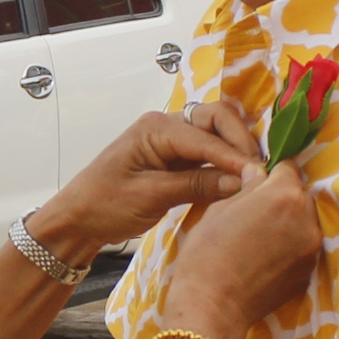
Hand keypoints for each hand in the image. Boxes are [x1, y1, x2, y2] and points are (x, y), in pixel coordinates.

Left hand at [33, 100, 259, 264]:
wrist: (77, 219)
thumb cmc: (104, 204)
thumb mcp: (150, 197)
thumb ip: (196, 185)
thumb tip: (241, 182)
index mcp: (156, 128)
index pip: (207, 135)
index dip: (236, 156)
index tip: (260, 176)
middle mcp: (165, 125)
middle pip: (217, 119)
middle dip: (241, 142)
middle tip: (261, 172)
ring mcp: (170, 140)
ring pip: (215, 133)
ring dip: (235, 151)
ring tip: (255, 177)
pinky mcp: (174, 157)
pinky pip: (206, 152)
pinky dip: (224, 163)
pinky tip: (238, 181)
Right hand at [160, 162, 320, 338]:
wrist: (213, 306)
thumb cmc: (207, 253)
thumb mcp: (220, 209)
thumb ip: (247, 186)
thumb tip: (257, 173)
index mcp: (284, 195)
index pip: (287, 168)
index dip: (271, 172)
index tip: (258, 181)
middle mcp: (307, 218)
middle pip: (299, 195)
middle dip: (280, 198)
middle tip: (254, 211)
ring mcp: (312, 248)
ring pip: (303, 222)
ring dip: (287, 222)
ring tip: (260, 237)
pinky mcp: (309, 271)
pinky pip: (302, 247)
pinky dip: (289, 246)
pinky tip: (265, 256)